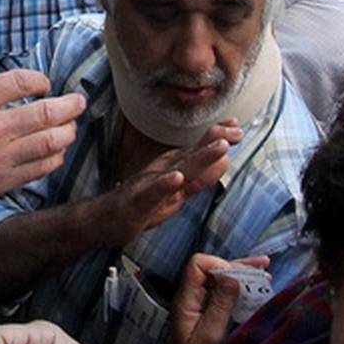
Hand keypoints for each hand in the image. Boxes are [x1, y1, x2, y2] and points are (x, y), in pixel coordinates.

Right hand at [0, 70, 86, 204]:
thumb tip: (21, 88)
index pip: (21, 80)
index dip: (40, 80)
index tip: (44, 84)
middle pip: (46, 112)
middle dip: (69, 105)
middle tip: (79, 101)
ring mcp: (0, 156)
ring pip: (50, 141)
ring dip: (67, 131)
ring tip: (71, 126)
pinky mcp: (4, 180)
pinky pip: (41, 167)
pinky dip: (55, 156)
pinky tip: (56, 150)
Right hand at [80, 126, 237, 248]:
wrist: (106, 219)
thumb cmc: (144, 202)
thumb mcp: (179, 190)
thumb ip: (202, 176)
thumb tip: (226, 159)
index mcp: (174, 166)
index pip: (199, 149)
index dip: (217, 136)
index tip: (237, 124)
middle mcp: (164, 170)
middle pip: (193, 154)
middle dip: (214, 142)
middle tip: (235, 132)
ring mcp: (151, 184)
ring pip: (178, 169)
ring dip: (200, 156)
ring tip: (220, 146)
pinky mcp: (138, 202)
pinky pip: (153, 193)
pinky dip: (164, 184)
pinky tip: (176, 177)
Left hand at [165, 251, 265, 343]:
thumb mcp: (210, 336)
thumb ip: (220, 306)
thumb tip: (232, 278)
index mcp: (186, 300)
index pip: (198, 265)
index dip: (219, 265)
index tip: (239, 279)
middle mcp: (192, 300)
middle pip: (213, 270)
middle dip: (238, 267)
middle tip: (264, 266)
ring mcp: (200, 308)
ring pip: (221, 283)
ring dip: (243, 277)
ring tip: (267, 274)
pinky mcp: (210, 318)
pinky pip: (225, 297)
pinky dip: (242, 292)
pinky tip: (259, 292)